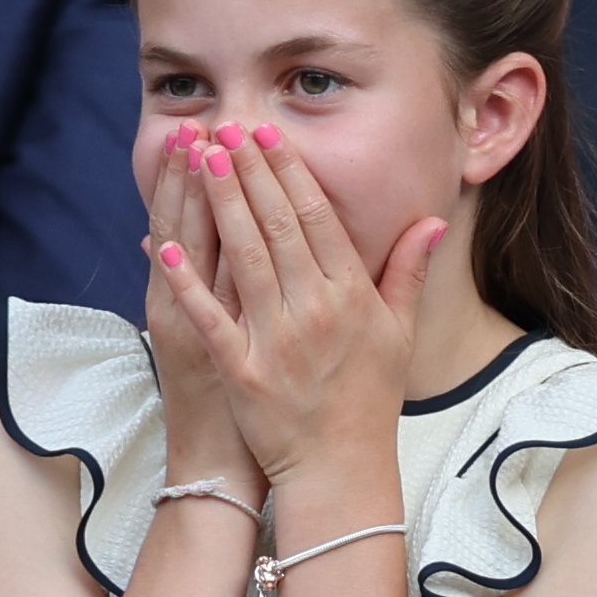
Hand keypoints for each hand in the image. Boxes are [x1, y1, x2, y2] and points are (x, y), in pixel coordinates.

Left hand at [155, 124, 445, 487]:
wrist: (340, 469)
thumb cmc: (369, 399)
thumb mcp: (399, 333)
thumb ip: (409, 272)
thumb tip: (430, 220)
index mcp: (352, 296)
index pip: (317, 219)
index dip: (290, 173)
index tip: (268, 135)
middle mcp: (315, 310)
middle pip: (277, 226)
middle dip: (249, 172)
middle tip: (226, 127)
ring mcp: (276, 339)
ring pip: (244, 256)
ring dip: (221, 204)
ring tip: (202, 159)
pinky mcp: (242, 370)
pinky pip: (210, 317)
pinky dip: (187, 280)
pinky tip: (165, 242)